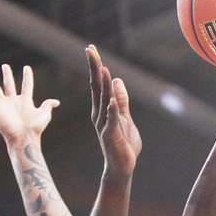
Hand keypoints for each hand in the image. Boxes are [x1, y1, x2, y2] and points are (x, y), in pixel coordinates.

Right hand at [0, 64, 58, 146]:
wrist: (22, 137)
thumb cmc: (34, 127)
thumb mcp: (44, 114)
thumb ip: (47, 106)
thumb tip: (56, 102)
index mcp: (25, 101)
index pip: (27, 85)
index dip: (27, 76)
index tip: (27, 67)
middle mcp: (14, 101)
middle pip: (10, 84)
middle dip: (7, 75)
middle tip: (5, 66)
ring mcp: (4, 105)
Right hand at [88, 45, 141, 174]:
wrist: (122, 166)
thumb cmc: (123, 142)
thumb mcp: (125, 117)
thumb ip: (121, 100)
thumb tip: (117, 80)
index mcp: (102, 108)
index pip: (98, 84)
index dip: (95, 66)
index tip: (91, 49)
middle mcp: (100, 114)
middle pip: (96, 87)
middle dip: (94, 68)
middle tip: (90, 49)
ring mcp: (104, 124)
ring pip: (103, 100)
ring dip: (103, 85)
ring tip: (102, 68)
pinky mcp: (110, 135)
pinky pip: (111, 120)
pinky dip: (112, 110)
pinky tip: (112, 100)